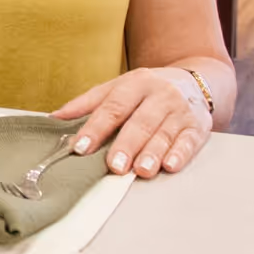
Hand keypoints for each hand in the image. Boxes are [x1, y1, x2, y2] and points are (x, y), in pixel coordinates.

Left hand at [51, 67, 212, 177]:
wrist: (195, 82)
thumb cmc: (146, 90)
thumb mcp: (117, 88)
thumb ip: (87, 103)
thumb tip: (54, 118)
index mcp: (135, 83)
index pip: (112, 107)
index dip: (95, 128)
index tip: (80, 147)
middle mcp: (160, 95)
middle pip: (140, 122)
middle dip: (126, 145)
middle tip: (114, 166)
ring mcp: (181, 111)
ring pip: (165, 133)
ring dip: (152, 153)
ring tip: (140, 171)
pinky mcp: (198, 127)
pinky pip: (189, 141)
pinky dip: (180, 154)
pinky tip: (170, 165)